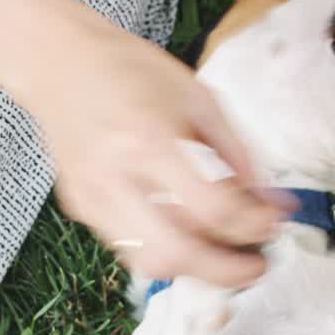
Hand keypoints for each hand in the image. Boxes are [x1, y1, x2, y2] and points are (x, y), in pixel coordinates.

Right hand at [30, 27, 292, 286]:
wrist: (59, 63)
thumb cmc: (134, 72)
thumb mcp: (200, 98)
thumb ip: (236, 154)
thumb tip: (269, 204)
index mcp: (150, 140)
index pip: (211, 208)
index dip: (253, 225)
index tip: (274, 222)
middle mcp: (116, 177)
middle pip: (177, 253)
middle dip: (225, 271)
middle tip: (254, 265)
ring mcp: (92, 199)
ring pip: (150, 263)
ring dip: (195, 267)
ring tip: (223, 254)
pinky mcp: (81, 209)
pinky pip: (130, 248)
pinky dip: (166, 250)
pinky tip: (186, 233)